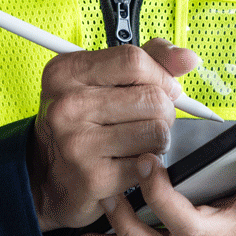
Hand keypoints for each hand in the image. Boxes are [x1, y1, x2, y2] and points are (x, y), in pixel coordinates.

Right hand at [30, 39, 200, 230]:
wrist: (48, 177)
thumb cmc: (82, 123)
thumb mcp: (102, 80)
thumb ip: (147, 60)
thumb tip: (187, 58)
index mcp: (66, 72)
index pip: (133, 60)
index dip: (160, 75)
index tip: (164, 88)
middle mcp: (66, 105)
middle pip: (152, 98)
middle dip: (164, 111)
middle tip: (148, 120)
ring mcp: (77, 143)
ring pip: (157, 132)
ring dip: (159, 140)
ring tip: (139, 142)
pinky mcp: (93, 177)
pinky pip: (149, 164)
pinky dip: (148, 165)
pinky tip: (129, 162)